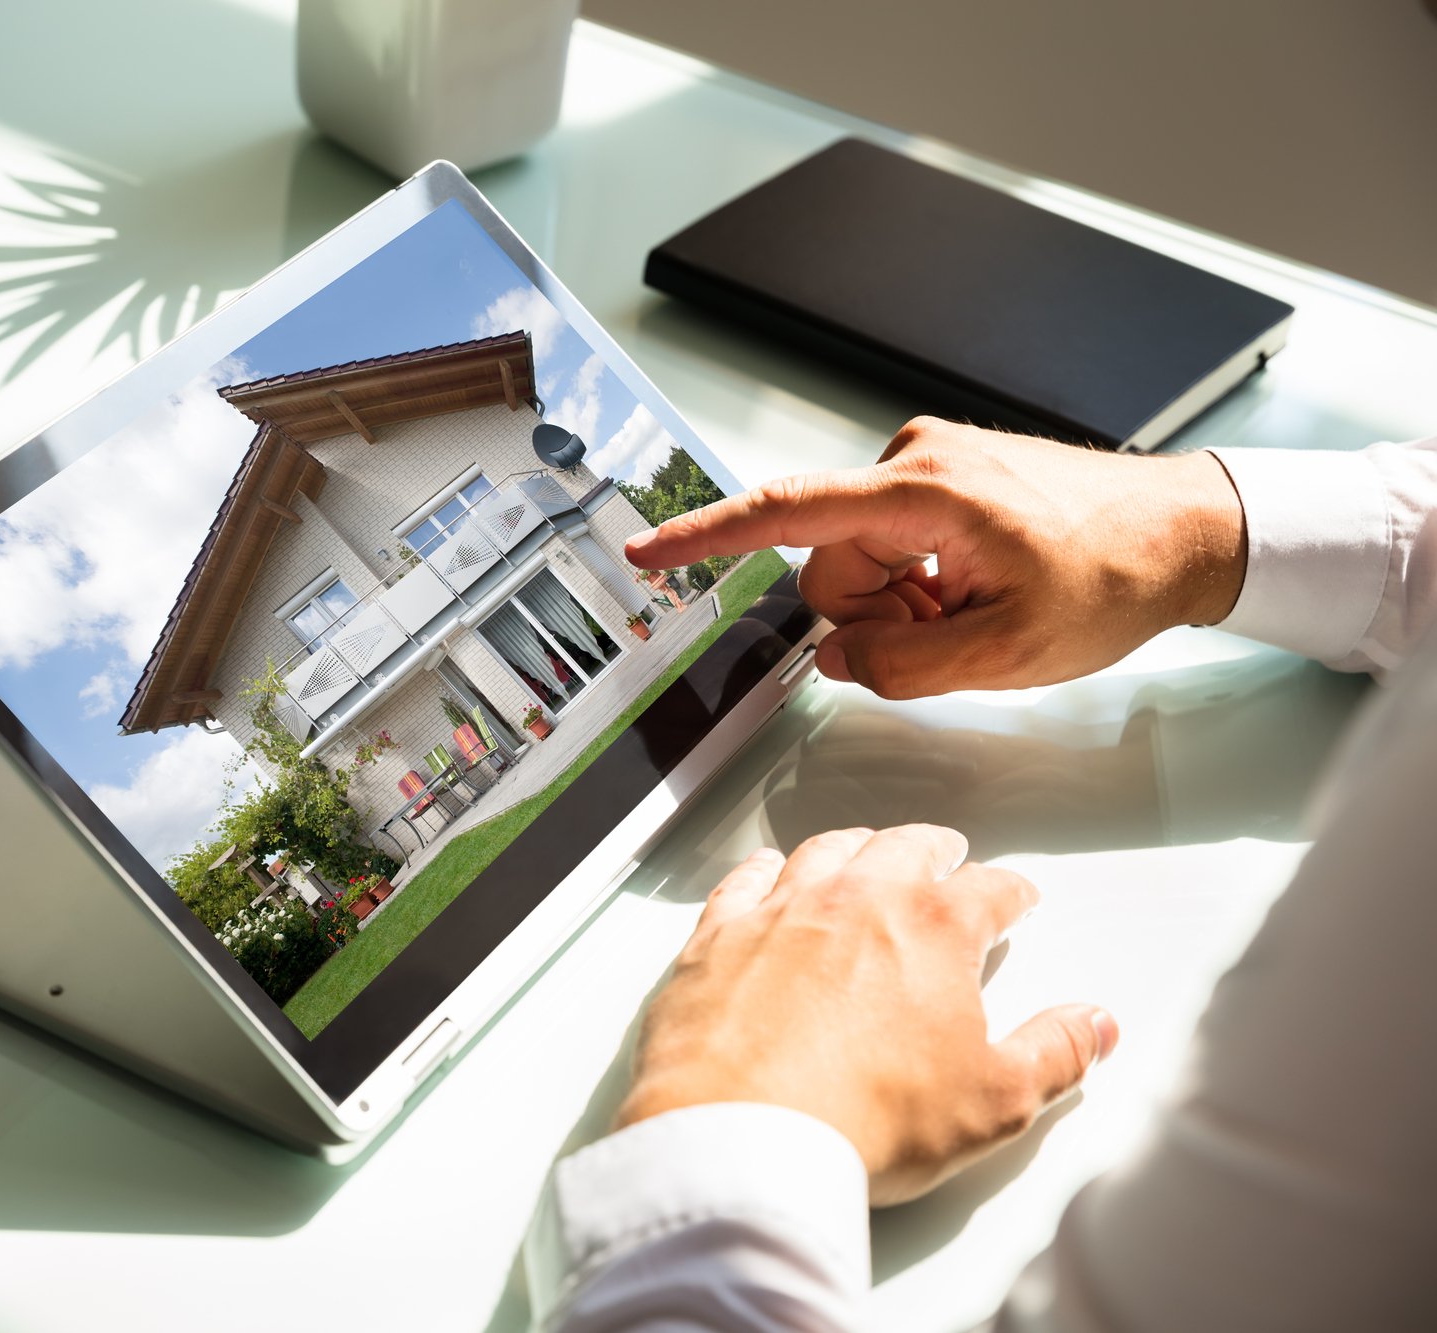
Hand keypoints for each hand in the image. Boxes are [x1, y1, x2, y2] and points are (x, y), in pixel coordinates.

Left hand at [617, 825, 1117, 1205]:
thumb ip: (1054, 1054)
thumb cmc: (867, 1119)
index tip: (1017, 896)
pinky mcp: (717, 935)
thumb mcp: (994, 1102)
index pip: (988, 891)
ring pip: (826, 852)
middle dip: (934, 849)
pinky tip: (767, 872)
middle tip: (947, 852)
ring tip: (866, 850)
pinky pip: (743, 880)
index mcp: (932, 929)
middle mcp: (856, 899)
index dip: (1010, 892)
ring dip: (854, 846)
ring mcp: (780, 910)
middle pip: (904, 849)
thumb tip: (1094, 1024)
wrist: (744, 1133)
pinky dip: (763, 870)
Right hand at [625, 417, 1245, 698]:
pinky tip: (973, 592)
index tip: (645, 551)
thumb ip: (902, 667)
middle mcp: (912, 460)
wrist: (1184, 531)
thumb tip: (839, 659)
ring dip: (899, 605)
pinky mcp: (938, 477)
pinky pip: (889, 545)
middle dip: (872, 616)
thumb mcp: (1007, 653)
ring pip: (857, 563)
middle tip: (949, 634)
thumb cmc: (1113, 577)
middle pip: (828, 565)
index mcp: (923, 492)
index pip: (787, 514)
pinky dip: (917, 584)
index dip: (707, 537)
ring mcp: (925, 464)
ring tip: (971, 614)